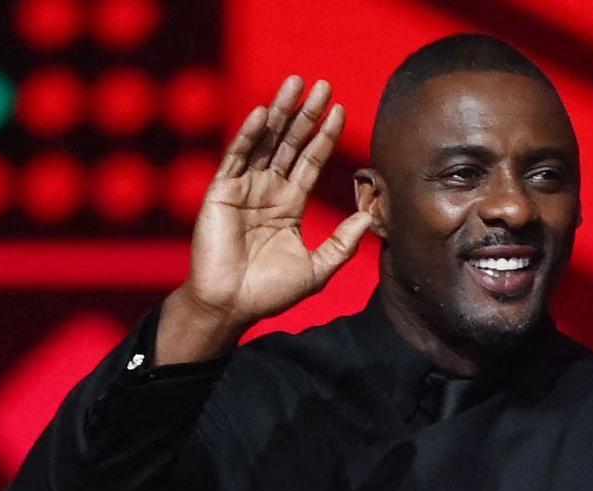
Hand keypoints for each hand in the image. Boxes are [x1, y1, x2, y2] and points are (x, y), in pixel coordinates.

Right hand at [157, 76, 374, 363]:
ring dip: (280, 111)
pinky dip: (249, 135)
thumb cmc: (270, 292)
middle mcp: (267, 191)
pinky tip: (265, 113)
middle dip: (306, 114)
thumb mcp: (318, 268)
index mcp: (289, 205)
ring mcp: (244, 188)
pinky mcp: (221, 192)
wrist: (231, 306)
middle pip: (290, 143)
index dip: (325, 136)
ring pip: (265, 141)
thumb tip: (371, 217)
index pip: (311, 161)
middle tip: (323, 85)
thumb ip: (344, 243)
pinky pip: (237, 158)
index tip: (340, 110)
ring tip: (295, 83)